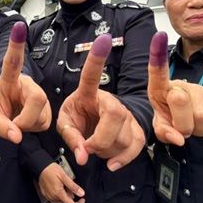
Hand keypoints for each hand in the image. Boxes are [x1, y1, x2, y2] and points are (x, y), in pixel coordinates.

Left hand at [0, 21, 50, 143]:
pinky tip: (26, 123)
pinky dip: (31, 129)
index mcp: (11, 79)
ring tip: (17, 119)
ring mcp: (41, 97)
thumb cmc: (1, 105)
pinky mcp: (49, 111)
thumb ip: (0, 126)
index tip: (19, 26)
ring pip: (41, 116)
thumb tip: (17, 137)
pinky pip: (43, 124)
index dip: (16, 45)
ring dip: (26, 125)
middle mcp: (29, 84)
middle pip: (38, 98)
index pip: (13, 62)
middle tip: (14, 124)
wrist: (12, 109)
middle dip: (26, 117)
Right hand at [38, 163, 84, 202]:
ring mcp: (49, 197)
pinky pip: (55, 198)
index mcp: (58, 193)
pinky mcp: (46, 195)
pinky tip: (58, 186)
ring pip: (61, 200)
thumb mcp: (64, 176)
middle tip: (70, 185)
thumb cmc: (51, 170)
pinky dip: (59, 194)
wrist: (40, 167)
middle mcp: (53, 197)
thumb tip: (81, 193)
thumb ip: (73, 186)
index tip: (82, 199)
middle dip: (71, 196)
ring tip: (63, 184)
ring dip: (65, 195)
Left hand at [57, 34, 145, 170]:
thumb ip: (71, 138)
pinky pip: (136, 147)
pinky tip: (111, 165)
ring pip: (123, 136)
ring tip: (97, 149)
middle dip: (100, 138)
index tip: (103, 38)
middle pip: (115, 116)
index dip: (97, 58)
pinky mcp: (136, 130)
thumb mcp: (66, 124)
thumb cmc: (78, 120)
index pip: (91, 75)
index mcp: (88, 93)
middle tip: (87, 146)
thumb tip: (83, 155)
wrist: (92, 130)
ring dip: (106, 151)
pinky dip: (123, 159)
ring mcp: (126, 115)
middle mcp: (110, 100)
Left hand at [148, 32, 202, 145]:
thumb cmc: (174, 117)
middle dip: (182, 123)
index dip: (157, 55)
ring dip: (198, 129)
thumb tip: (178, 139)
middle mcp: (182, 85)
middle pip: (181, 102)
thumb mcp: (163, 125)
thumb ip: (164, 132)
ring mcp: (201, 90)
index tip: (159, 36)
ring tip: (193, 124)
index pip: (158, 72)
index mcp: (161, 89)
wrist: (200, 119)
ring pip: (202, 116)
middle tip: (182, 124)